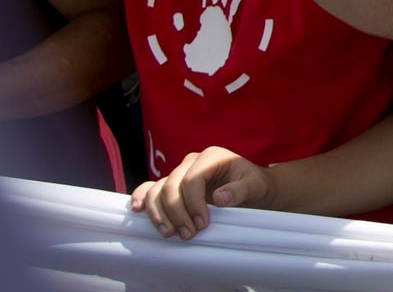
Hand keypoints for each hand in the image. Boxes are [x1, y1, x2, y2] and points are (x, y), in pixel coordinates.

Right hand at [129, 146, 273, 240]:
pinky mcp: (171, 186)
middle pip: (171, 185)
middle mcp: (191, 162)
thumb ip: (240, 191)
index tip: (202, 224)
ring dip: (159, 213)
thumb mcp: (255, 186)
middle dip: (176, 212)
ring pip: (157, 189)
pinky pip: (149, 189)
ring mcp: (179, 173)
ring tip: (169, 233)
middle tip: (187, 234)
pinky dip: (141, 198)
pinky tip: (137, 211)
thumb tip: (219, 199)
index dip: (193, 203)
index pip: (192, 179)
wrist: (251, 189)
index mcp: (211, 157)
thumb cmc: (254, 185)